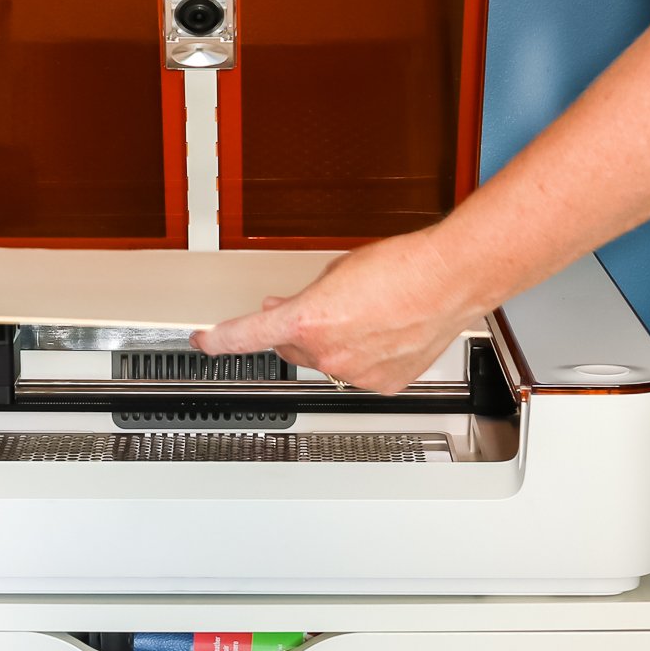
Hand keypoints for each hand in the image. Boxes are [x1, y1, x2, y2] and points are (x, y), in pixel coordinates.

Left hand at [190, 230, 482, 395]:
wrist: (447, 279)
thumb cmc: (399, 266)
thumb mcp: (335, 272)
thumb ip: (303, 297)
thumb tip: (285, 309)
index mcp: (307, 320)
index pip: (246, 337)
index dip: (217, 342)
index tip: (202, 342)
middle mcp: (328, 353)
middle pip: (292, 349)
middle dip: (298, 331)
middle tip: (318, 310)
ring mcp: (356, 373)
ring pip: (326, 362)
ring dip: (333, 342)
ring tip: (364, 314)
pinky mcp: (383, 384)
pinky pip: (358, 372)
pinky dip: (362, 356)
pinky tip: (381, 332)